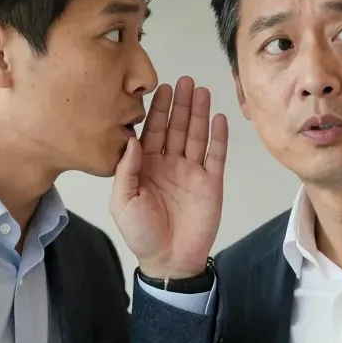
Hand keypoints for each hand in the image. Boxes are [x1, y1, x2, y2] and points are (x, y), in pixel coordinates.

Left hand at [110, 76, 228, 279]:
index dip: (159, 110)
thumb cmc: (141, 234)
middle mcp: (170, 164)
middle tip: (185, 80)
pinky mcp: (211, 184)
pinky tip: (219, 118)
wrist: (169, 261)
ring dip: (199, 114)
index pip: (154, 131)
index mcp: (147, 167)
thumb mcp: (123, 202)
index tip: (162, 88)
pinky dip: (218, 137)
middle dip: (181, 104)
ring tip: (202, 90)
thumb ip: (126, 170)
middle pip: (177, 128)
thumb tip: (132, 138)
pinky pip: (216, 156)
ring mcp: (192, 173)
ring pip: (196, 136)